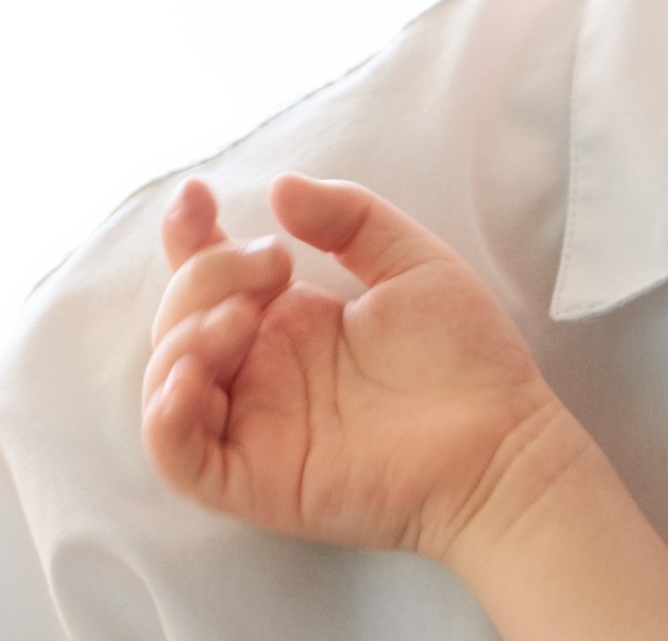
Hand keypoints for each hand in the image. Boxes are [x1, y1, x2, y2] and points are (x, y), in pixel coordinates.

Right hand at [139, 174, 583, 561]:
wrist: (502, 443)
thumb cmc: (468, 361)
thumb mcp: (411, 261)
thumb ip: (349, 216)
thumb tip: (279, 186)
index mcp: (288, 323)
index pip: (207, 277)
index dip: (187, 236)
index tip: (199, 196)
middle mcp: (261, 373)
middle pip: (180, 317)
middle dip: (206, 276)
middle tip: (275, 265)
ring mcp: (253, 428)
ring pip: (166, 380)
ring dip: (185, 336)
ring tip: (246, 317)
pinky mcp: (254, 481)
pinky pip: (177, 456)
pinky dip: (165, 417)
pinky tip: (195, 378)